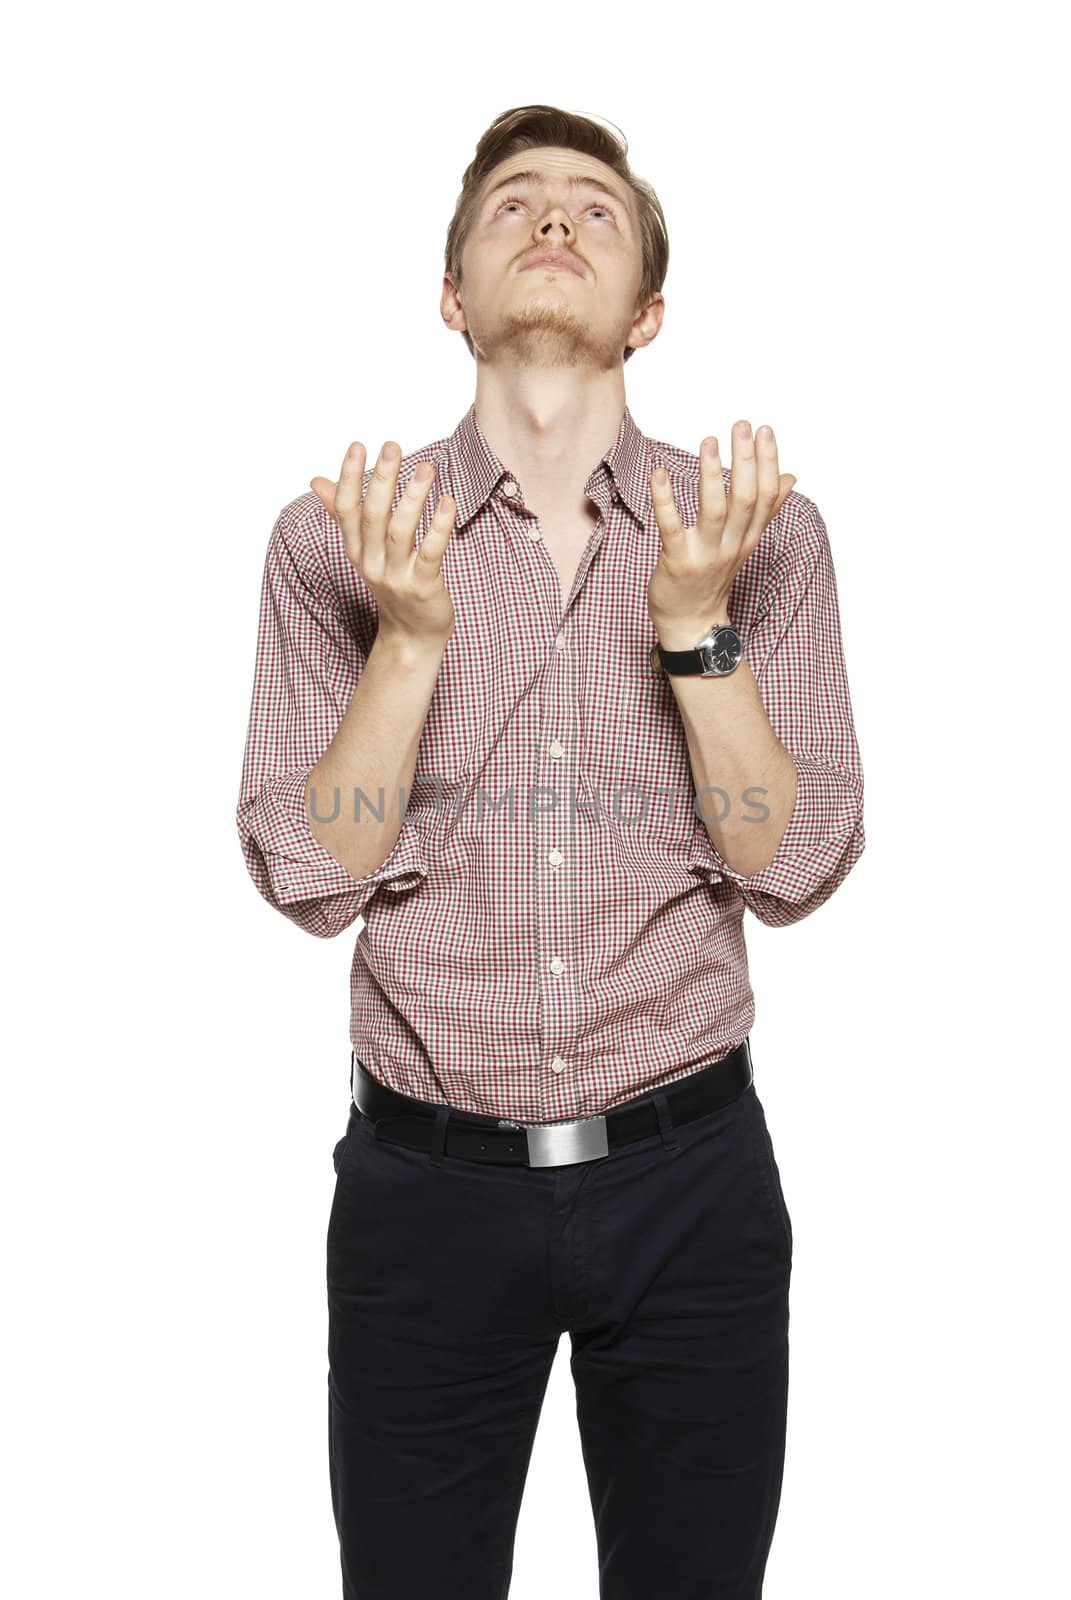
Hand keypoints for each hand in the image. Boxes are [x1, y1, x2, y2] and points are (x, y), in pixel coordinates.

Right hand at [310, 441, 457, 647]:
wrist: (412, 635)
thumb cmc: (393, 582)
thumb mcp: (365, 550)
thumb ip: (344, 514)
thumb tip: (317, 481)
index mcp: (356, 550)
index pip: (346, 509)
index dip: (350, 477)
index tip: (358, 445)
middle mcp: (371, 563)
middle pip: (372, 516)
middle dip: (381, 479)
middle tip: (392, 446)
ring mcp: (396, 576)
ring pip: (400, 532)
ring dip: (412, 497)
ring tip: (425, 467)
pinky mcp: (422, 587)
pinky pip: (429, 554)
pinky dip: (438, 527)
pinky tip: (448, 502)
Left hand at [647, 421, 795, 648]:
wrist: (691, 624)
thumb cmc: (712, 578)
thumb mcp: (743, 543)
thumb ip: (765, 510)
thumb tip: (790, 477)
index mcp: (748, 537)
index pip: (766, 496)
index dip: (767, 462)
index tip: (765, 430)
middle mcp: (732, 545)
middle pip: (745, 499)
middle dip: (745, 461)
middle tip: (741, 426)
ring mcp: (705, 554)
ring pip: (715, 510)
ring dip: (713, 475)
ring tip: (709, 442)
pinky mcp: (678, 562)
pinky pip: (672, 527)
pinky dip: (665, 499)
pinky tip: (660, 473)